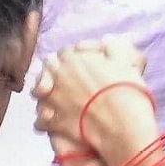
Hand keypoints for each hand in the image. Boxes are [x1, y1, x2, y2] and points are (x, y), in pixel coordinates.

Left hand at [33, 39, 158, 163]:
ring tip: (52, 100)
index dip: (71, 59)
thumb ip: (113, 48)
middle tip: (62, 80)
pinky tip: (52, 123)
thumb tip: (106, 40)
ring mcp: (53, 98)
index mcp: (74, 59)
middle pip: (48, 67)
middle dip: (53, 71)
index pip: (65, 52)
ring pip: (37, 92)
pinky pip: (40, 120)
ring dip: (44, 94)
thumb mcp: (125, 63)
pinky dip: (44, 122)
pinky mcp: (53, 121)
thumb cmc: (126, 92)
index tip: (77, 66)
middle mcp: (58, 75)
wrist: (122, 124)